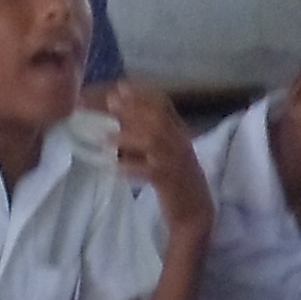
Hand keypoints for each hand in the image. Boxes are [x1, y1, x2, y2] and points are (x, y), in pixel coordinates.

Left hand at [102, 86, 211, 234]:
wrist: (195, 212)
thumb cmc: (177, 183)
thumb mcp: (167, 155)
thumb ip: (150, 138)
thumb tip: (119, 124)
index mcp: (180, 134)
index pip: (164, 106)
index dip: (142, 94)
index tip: (121, 87)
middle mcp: (180, 143)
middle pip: (157, 118)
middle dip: (132, 107)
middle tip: (110, 101)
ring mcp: (176, 161)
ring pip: (153, 141)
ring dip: (127, 137)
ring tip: (105, 138)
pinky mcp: (169, 180)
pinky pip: (149, 171)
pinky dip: (131, 167)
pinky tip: (115, 167)